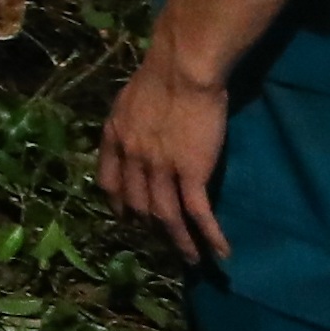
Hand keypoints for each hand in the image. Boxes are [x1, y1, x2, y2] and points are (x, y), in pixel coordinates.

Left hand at [98, 55, 233, 264]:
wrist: (182, 69)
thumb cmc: (160, 76)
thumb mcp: (129, 101)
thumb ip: (128, 124)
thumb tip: (134, 135)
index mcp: (114, 138)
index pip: (110, 182)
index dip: (119, 204)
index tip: (128, 217)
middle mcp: (132, 159)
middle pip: (138, 205)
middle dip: (150, 229)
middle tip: (165, 243)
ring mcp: (159, 169)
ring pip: (166, 216)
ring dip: (180, 243)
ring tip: (192, 260)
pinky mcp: (191, 173)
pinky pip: (197, 213)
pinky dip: (208, 236)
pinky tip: (219, 252)